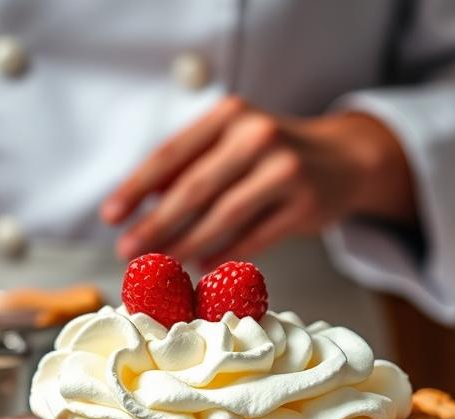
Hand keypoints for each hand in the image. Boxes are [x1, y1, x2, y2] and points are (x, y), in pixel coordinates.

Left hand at [101, 97, 416, 267]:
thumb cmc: (272, 153)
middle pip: (193, 188)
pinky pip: (254, 238)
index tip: (110, 216)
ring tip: (161, 263)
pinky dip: (223, 255)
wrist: (344, 158)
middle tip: (126, 250)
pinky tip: (201, 266)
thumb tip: (139, 201)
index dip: (136, 187)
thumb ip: (188, 163)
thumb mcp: (231, 140)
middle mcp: (258, 136)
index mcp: (230, 115)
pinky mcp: (305, 206)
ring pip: (222, 216)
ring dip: (185, 245)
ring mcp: (285, 170)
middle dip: (155, 224)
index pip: (171, 154)